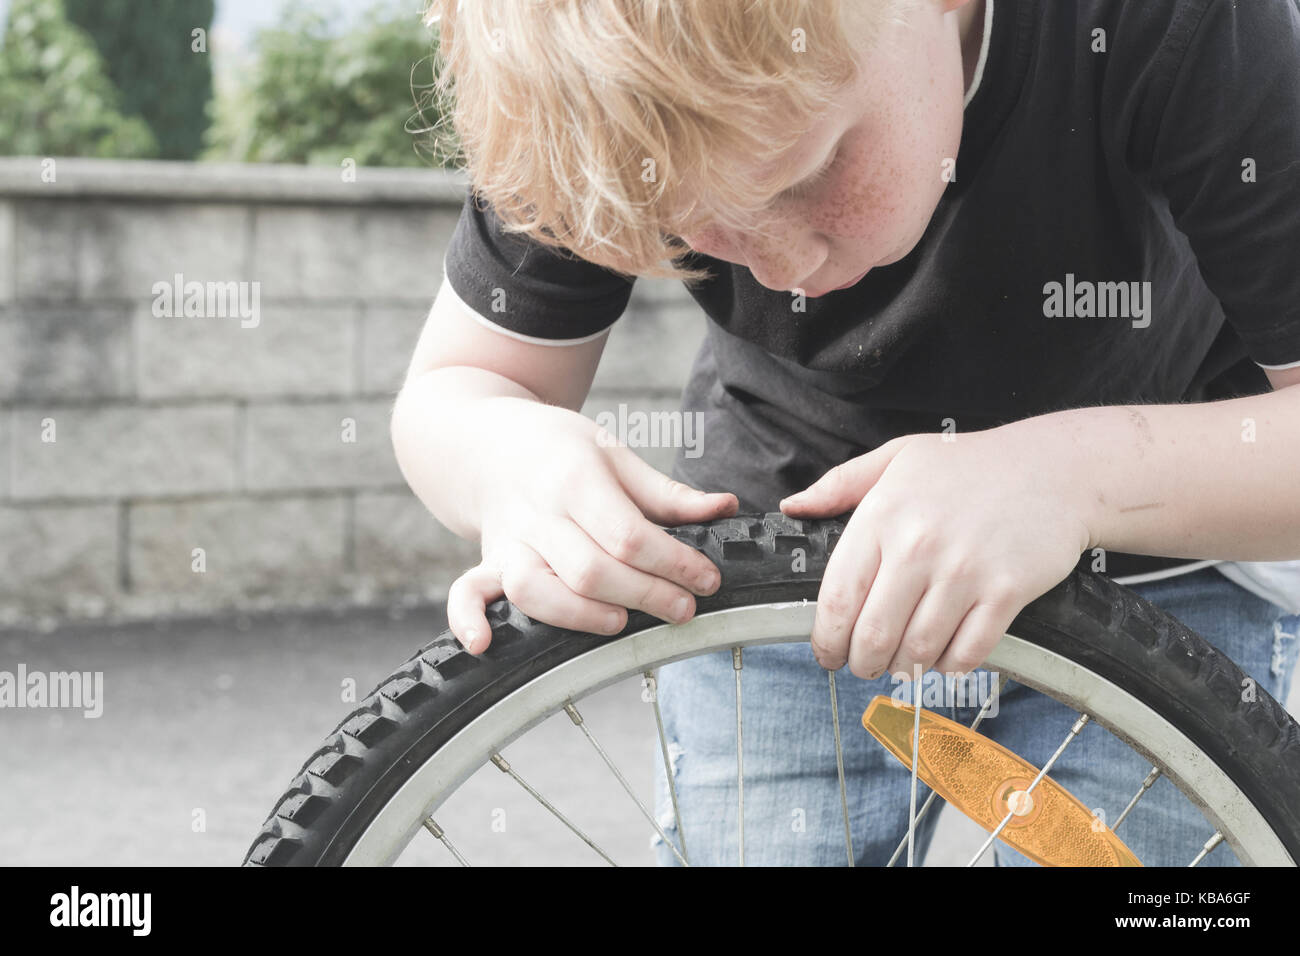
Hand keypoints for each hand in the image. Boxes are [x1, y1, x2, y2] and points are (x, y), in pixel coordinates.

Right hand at [447, 400, 737, 653]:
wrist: (483, 440)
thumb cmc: (559, 449)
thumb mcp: (613, 453)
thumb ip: (667, 492)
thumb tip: (724, 508)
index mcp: (575, 477)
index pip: (628, 534)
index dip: (674, 563)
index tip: (707, 579)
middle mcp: (537, 512)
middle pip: (590, 569)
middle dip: (645, 595)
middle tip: (684, 608)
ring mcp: (506, 540)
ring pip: (534, 589)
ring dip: (580, 615)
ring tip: (622, 622)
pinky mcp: (486, 561)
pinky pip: (466, 592)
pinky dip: (468, 619)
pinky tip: (485, 644)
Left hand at [779, 428, 1091, 678]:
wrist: (1054, 469)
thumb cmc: (970, 465)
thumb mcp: (897, 458)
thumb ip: (840, 485)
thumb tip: (792, 508)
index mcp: (883, 515)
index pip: (838, 598)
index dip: (826, 639)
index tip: (827, 653)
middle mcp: (919, 546)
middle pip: (873, 636)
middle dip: (862, 663)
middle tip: (864, 666)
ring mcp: (964, 572)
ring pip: (918, 651)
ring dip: (905, 668)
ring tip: (903, 662)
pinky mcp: (1006, 593)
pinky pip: (967, 653)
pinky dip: (950, 667)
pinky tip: (944, 658)